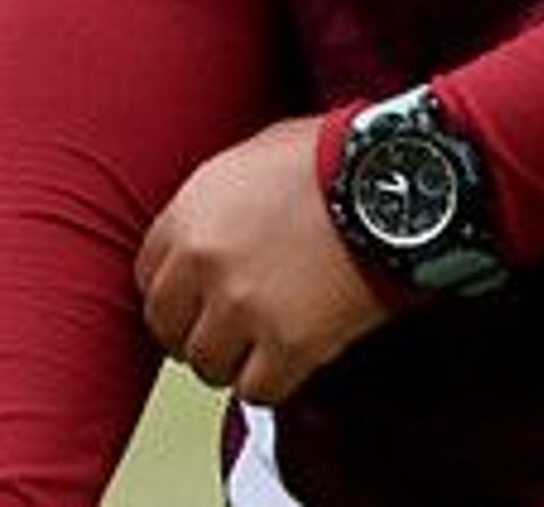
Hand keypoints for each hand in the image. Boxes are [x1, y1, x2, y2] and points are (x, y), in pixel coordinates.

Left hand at [137, 115, 388, 405]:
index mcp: (190, 213)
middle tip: (228, 331)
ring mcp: (243, 306)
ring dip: (235, 360)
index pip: (148, 277)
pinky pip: (257, 390)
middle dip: (197, 331)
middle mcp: (205, 263)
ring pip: (208, 365)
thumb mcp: (256, 154)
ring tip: (264, 345)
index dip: (177, 292)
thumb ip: (219, 196)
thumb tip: (214, 221)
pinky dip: (275, 381)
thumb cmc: (334, 157)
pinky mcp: (288, 343)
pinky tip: (294, 358)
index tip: (196, 299)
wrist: (396, 179)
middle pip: (168, 328)